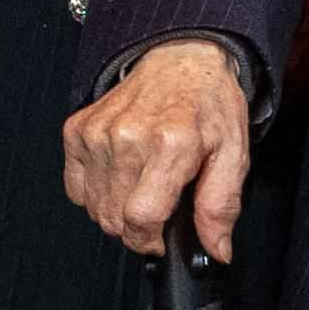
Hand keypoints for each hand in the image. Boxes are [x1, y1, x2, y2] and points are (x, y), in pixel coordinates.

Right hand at [64, 36, 254, 263]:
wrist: (180, 60)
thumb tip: (216, 250)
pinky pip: (75, 189)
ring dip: (116, 210)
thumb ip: (222, 206)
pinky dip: (96, 192)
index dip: (149, 241)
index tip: (160, 238)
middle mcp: (128, 136)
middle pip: (114, 219)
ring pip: (94, 209)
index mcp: (170, 144)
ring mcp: (97, 133)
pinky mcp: (77, 130)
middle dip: (136, 227)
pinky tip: (120, 174)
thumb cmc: (207, 105)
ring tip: (142, 185)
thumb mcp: (234, 154)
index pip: (140, 217)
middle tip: (158, 204)